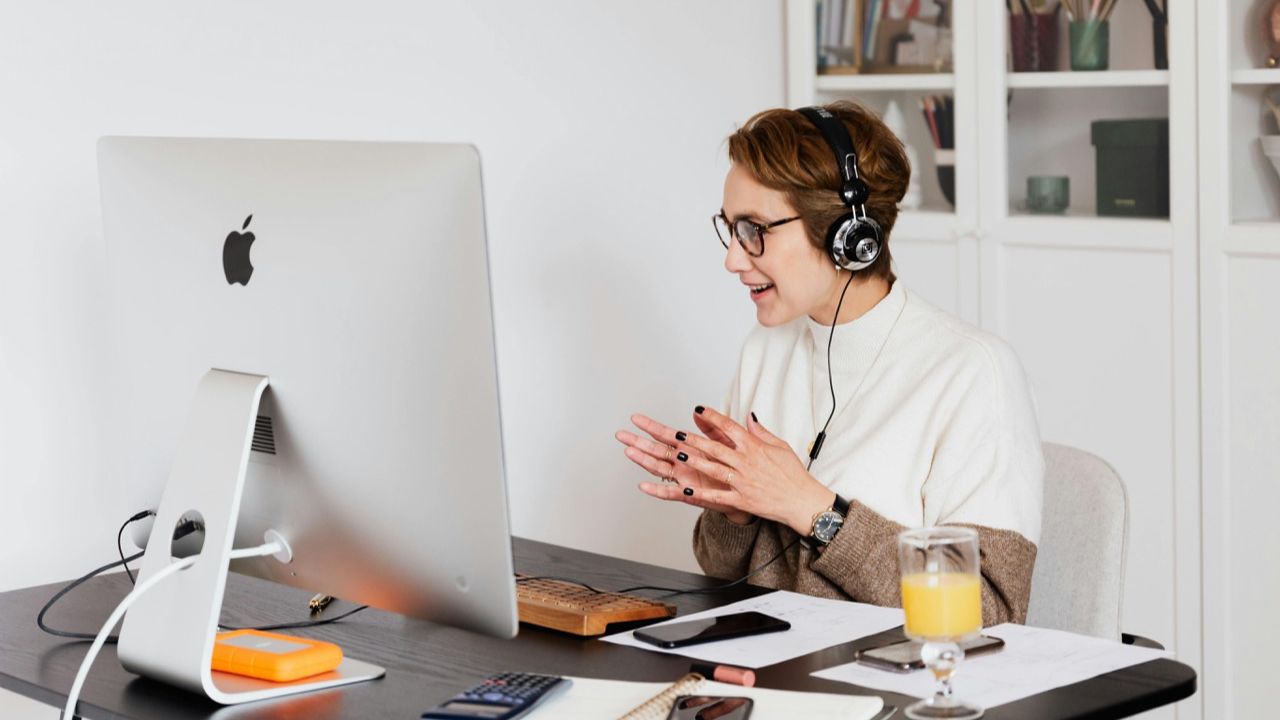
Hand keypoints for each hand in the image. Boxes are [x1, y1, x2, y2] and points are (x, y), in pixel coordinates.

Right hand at [616, 412, 750, 523]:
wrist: (746, 493)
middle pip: (656, 450)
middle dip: (638, 442)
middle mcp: (683, 463)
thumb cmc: (734, 468)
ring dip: (643, 460)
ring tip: (629, 452)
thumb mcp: (724, 442)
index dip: (651, 427)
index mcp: (691, 448)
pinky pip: (671, 493)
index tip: (636, 418)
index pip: (667, 435)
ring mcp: (684, 478)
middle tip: (621, 434)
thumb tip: (698, 410)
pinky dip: (657, 490)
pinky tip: (643, 486)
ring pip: (659, 468)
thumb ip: (712, 427)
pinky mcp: (690, 494)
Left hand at [669, 406, 835, 536]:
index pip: (730, 427)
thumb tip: (749, 417)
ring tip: (679, 455)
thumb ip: (761, 432)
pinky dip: (702, 493)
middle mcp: (747, 463)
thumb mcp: (781, 446)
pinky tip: (686, 489)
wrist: (802, 501)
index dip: (712, 417)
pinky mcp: (742, 500)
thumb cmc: (793, 474)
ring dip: (695, 461)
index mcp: (755, 447)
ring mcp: (743, 482)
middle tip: (677, 433)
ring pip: (714, 469)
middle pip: (716, 447)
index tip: (699, 410)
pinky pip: (718, 496)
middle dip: (694, 439)